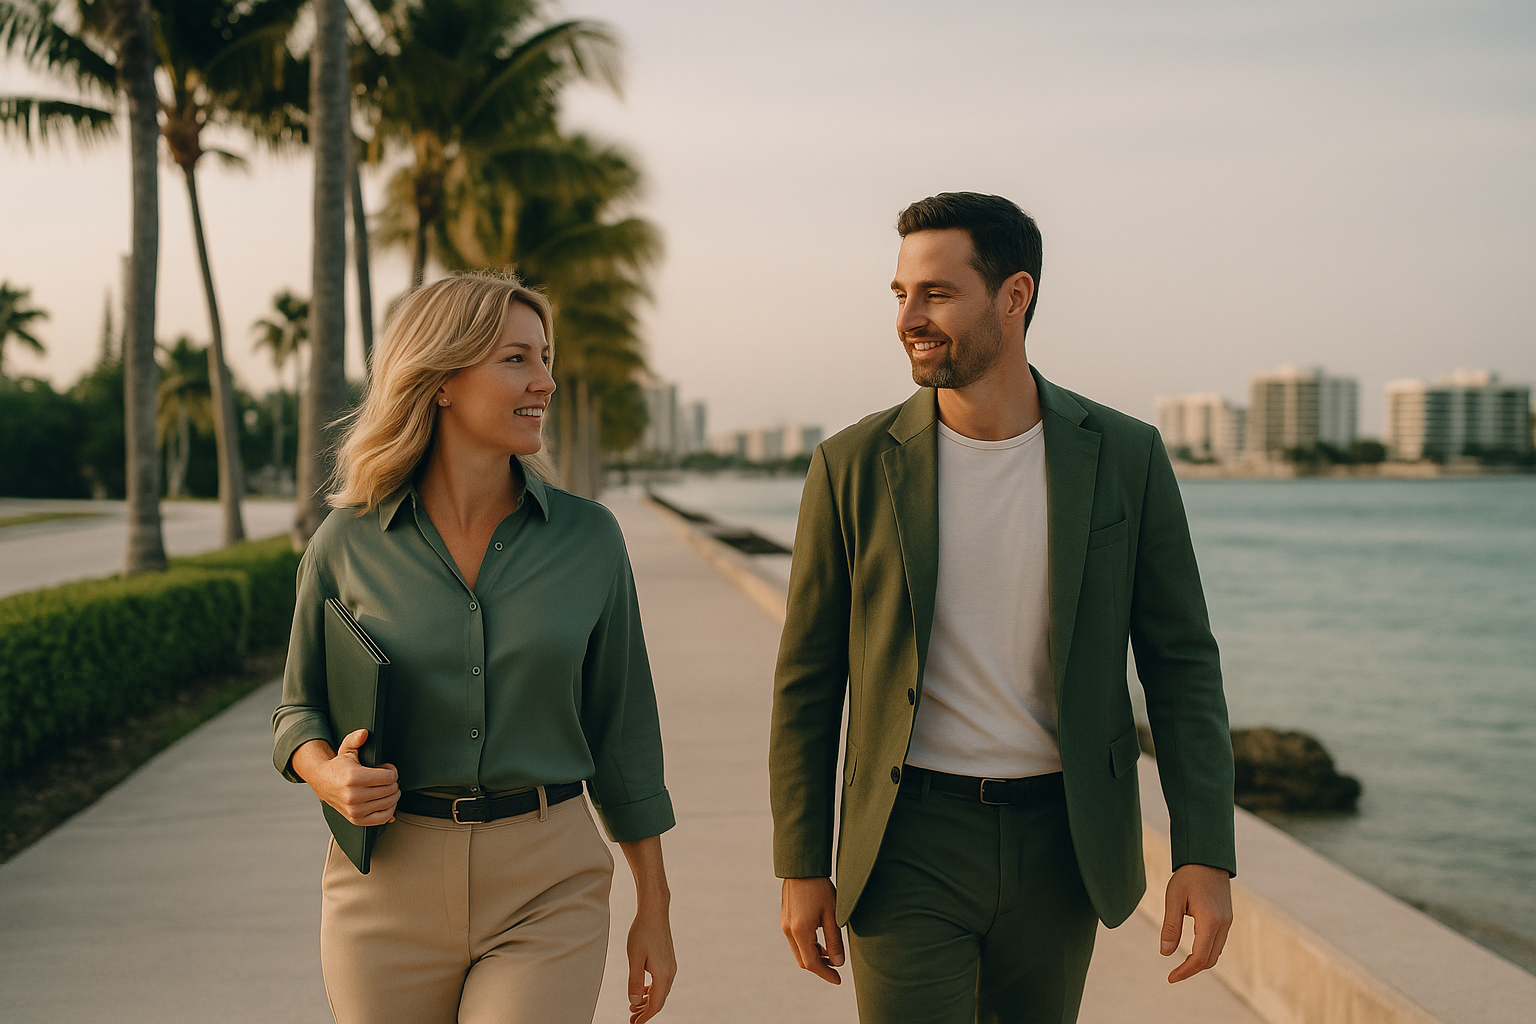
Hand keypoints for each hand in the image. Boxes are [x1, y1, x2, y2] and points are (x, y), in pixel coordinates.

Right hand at [291, 730, 399, 825]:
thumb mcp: (346, 749)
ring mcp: (355, 810)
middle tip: (385, 778)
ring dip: (393, 794)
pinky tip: (385, 801)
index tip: (386, 768)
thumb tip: (364, 733)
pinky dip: (390, 810)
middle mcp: (354, 796)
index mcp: (354, 778)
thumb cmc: (338, 766)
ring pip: (389, 803)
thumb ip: (355, 739)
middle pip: (391, 790)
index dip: (392, 770)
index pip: (389, 777)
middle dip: (393, 782)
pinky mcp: (356, 819)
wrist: (322, 781)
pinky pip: (383, 818)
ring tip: (384, 787)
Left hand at [626, 899, 675, 1022]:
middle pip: (659, 1000)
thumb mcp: (634, 958)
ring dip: (648, 1001)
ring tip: (634, 1006)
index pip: (655, 1004)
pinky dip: (652, 990)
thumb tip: (634, 1001)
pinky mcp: (668, 960)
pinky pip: (661, 982)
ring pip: (660, 991)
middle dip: (646, 1011)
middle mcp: (670, 972)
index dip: (645, 1016)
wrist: (654, 912)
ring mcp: (671, 966)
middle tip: (632, 1019)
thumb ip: (634, 981)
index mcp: (663, 975)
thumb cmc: (642, 933)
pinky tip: (643, 991)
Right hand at [780, 877, 843, 983]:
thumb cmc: (820, 888)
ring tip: (832, 954)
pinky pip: (795, 941)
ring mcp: (785, 925)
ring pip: (798, 952)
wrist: (802, 868)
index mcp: (800, 930)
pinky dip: (808, 947)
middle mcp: (789, 930)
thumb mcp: (832, 914)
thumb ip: (834, 940)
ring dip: (814, 957)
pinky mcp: (785, 920)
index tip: (838, 980)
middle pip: (803, 960)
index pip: (811, 963)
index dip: (825, 973)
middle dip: (820, 967)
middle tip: (837, 968)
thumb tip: (838, 963)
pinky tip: (821, 941)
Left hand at [1160, 863, 1232, 982]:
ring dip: (1200, 962)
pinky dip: (1206, 951)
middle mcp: (1223, 925)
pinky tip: (1192, 950)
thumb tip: (1165, 953)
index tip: (1170, 978)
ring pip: (1216, 952)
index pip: (1200, 958)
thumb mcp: (1173, 899)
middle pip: (1210, 960)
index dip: (1185, 971)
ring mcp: (1227, 922)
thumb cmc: (1188, 876)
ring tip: (1181, 965)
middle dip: (1192, 970)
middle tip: (1173, 974)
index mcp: (1210, 921)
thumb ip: (1170, 927)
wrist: (1207, 858)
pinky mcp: (1227, 918)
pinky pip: (1218, 942)